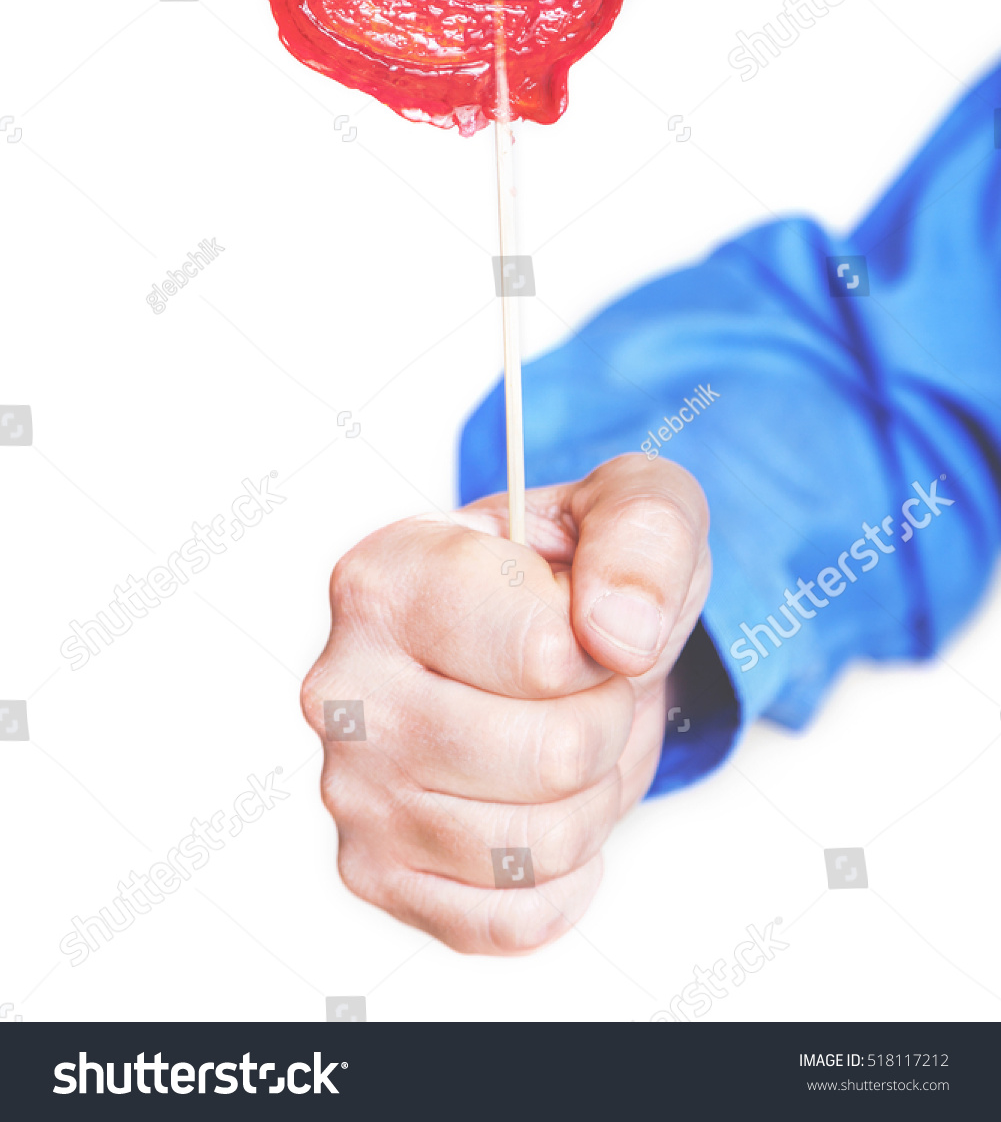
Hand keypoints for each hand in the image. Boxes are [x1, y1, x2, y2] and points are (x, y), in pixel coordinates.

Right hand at [301, 452, 710, 953]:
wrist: (558, 641)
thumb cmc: (583, 571)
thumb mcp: (635, 507)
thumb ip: (642, 537)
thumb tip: (618, 636)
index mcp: (384, 578)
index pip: (547, 654)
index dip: (607, 645)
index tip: (585, 615)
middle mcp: (343, 688)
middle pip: (552, 756)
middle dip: (608, 724)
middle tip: (583, 684)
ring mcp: (351, 791)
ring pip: (539, 846)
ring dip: (591, 797)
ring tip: (561, 736)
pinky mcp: (376, 875)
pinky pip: (513, 919)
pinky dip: (564, 876)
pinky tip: (545, 807)